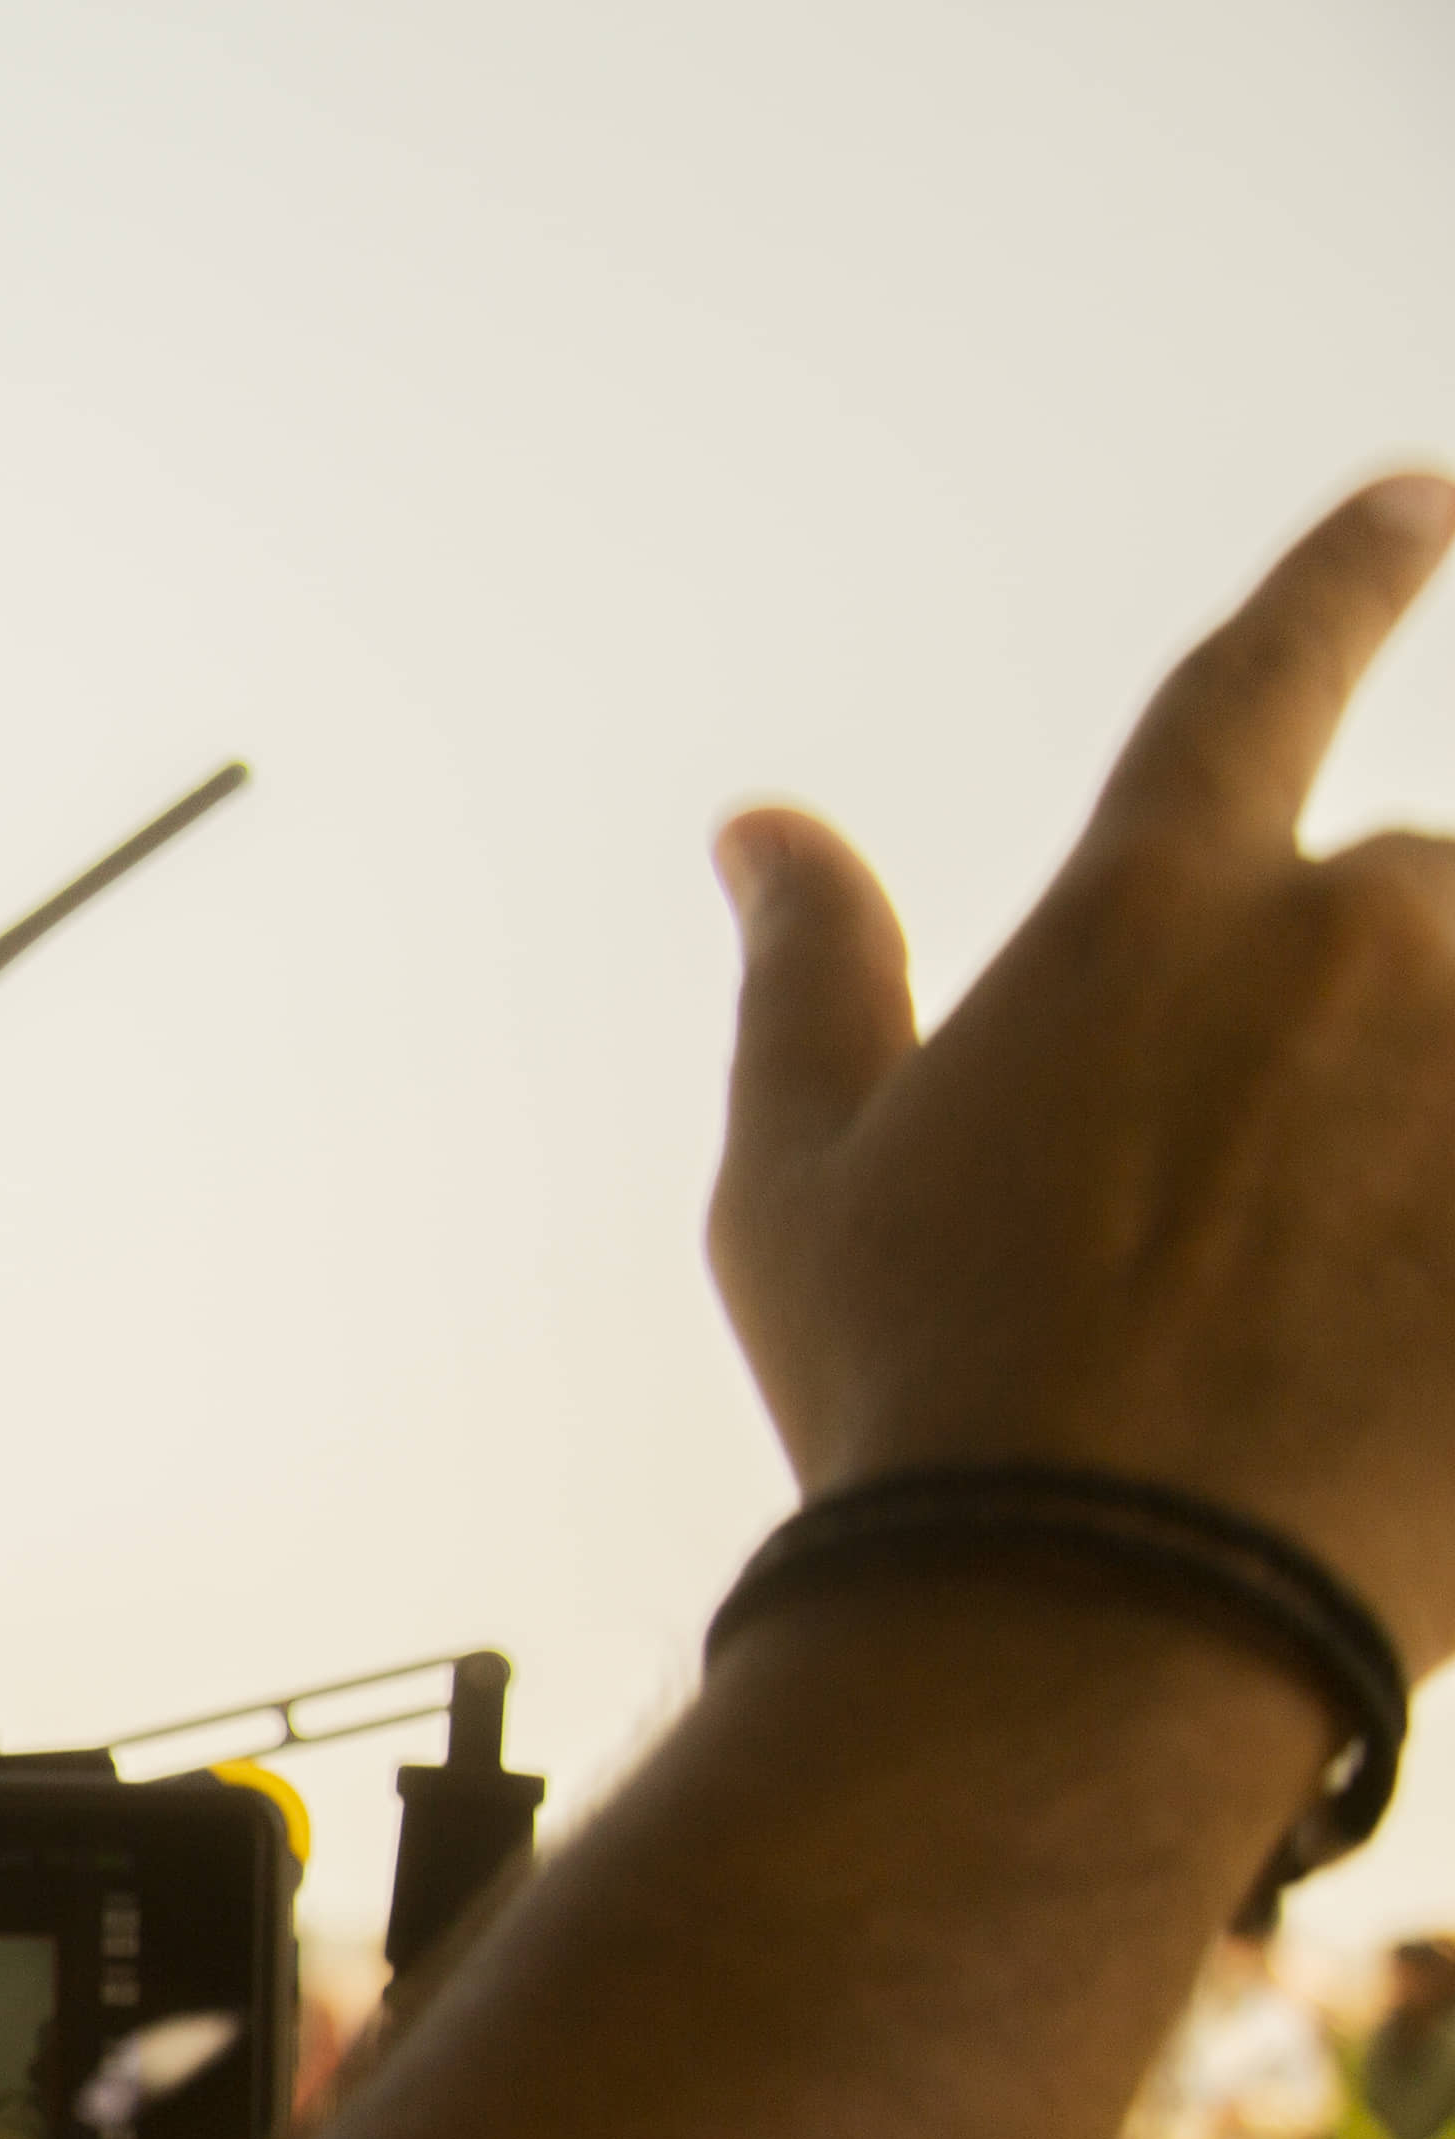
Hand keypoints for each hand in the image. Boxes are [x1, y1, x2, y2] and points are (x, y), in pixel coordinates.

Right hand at [709, 474, 1454, 1661]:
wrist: (1093, 1618)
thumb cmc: (918, 1402)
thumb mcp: (801, 1188)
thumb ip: (808, 978)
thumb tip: (762, 829)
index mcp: (1152, 911)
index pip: (1261, 677)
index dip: (1346, 578)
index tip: (1415, 505)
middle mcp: (1353, 943)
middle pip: (1407, 891)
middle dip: (1352, 1014)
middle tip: (1255, 1216)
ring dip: (1422, 1108)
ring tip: (1350, 1271)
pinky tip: (1417, 1293)